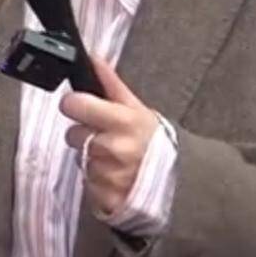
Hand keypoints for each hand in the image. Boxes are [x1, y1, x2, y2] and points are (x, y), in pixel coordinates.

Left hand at [59, 57, 159, 216]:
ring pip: (80, 160)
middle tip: (106, 137)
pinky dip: (97, 181)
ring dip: (92, 159)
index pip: (74, 105)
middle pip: (72, 135)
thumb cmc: (155, 140)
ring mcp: (110, 176)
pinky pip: (87, 184)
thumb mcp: (137, 107)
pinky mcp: (107, 198)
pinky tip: (114, 176)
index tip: (80, 106)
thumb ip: (111, 83)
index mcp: (122, 121)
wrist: (183, 180)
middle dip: (85, 135)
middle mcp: (114, 149)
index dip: (74, 104)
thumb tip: (92, 58)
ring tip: (115, 158)